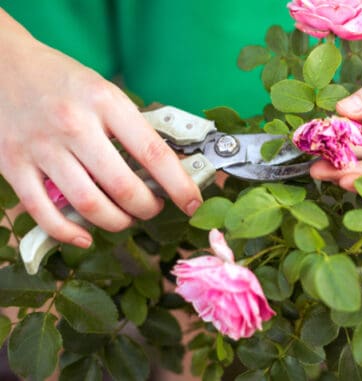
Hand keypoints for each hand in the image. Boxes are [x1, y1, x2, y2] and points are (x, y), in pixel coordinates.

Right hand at [0, 9, 201, 247]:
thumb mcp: (105, 91)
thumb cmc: (63, 81)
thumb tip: (169, 167)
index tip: (192, 203)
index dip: (178, 185)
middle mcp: (74, 125)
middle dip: (147, 208)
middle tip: (154, 208)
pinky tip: (85, 236)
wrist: (3, 64)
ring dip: (117, 222)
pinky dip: (69, 233)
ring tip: (126, 218)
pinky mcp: (13, 164)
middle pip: (123, 187)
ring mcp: (41, 147)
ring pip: (89, 205)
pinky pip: (43, 212)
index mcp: (105, 103)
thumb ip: (131, 127)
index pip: (153, 153)